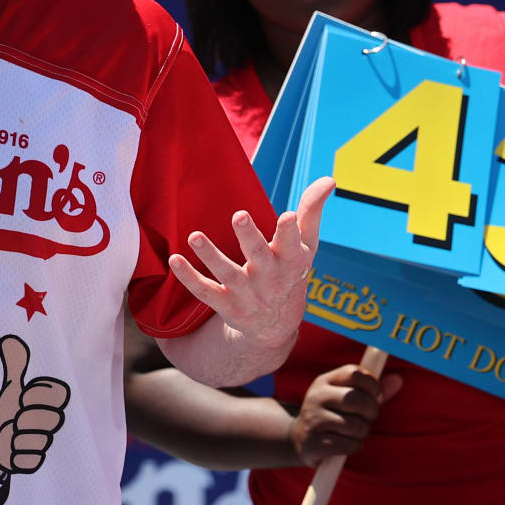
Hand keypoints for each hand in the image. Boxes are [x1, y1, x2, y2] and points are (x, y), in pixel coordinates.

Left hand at [0, 336, 69, 476]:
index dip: (36, 395)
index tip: (23, 398)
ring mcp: (47, 444)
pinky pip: (29, 460)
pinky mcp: (37, 464)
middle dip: (25, 418)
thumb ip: (15, 366)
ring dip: (17, 438)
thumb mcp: (11, 389)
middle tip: (17, 419)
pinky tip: (12, 451)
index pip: (58, 393)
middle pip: (49, 418)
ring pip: (36, 441)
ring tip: (13, 435)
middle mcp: (53, 423)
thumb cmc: (10, 413)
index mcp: (51, 403)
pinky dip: (15, 457)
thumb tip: (8, 338)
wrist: (0, 443)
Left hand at [167, 177, 333, 362]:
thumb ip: (312, 212)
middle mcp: (270, 280)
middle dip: (250, 238)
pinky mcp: (226, 305)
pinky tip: (174, 260)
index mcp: (292, 262)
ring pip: (228, 275)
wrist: (276, 325)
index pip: (293, 246)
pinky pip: (206, 293)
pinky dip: (189, 279)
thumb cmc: (291, 271)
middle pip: (260, 258)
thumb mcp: (307, 245)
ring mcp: (247, 295)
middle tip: (239, 215)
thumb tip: (329, 179)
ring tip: (195, 236)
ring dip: (211, 256)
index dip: (290, 233)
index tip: (288, 215)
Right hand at [289, 362, 403, 466]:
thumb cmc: (332, 416)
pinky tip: (347, 444)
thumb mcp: (345, 398)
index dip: (372, 385)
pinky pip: (347, 445)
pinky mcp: (313, 443)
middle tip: (369, 417)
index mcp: (324, 381)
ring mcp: (312, 420)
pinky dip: (354, 447)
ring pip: (354, 425)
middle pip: (355, 399)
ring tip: (356, 433)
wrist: (300, 440)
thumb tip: (398, 380)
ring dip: (363, 432)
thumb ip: (372, 391)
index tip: (375, 396)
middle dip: (371, 411)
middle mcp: (315, 397)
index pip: (354, 373)